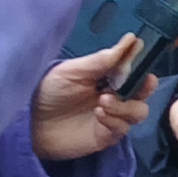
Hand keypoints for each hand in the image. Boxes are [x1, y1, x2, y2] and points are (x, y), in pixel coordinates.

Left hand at [30, 35, 148, 160]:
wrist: (30, 124)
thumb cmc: (48, 92)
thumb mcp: (72, 70)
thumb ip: (100, 60)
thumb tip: (130, 40)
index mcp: (107, 76)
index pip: (132, 67)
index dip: (141, 61)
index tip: (143, 52)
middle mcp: (115, 95)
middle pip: (144, 91)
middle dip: (146, 86)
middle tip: (144, 82)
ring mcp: (113, 117)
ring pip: (139, 111)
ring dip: (126, 106)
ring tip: (103, 101)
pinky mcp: (107, 135)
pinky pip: (123, 128)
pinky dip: (115, 120)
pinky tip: (99, 114)